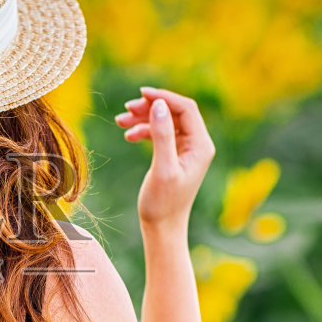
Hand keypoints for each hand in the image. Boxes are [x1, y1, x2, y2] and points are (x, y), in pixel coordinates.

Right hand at [115, 84, 215, 226]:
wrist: (162, 228)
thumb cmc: (163, 203)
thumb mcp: (162, 168)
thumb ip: (162, 135)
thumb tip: (159, 105)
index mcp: (201, 145)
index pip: (185, 109)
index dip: (164, 98)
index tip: (141, 94)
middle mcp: (197, 144)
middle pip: (174, 112)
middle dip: (150, 107)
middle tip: (126, 110)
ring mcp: (186, 150)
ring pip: (165, 121)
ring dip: (143, 118)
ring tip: (120, 122)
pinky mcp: (174, 155)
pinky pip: (160, 133)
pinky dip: (143, 130)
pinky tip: (128, 136)